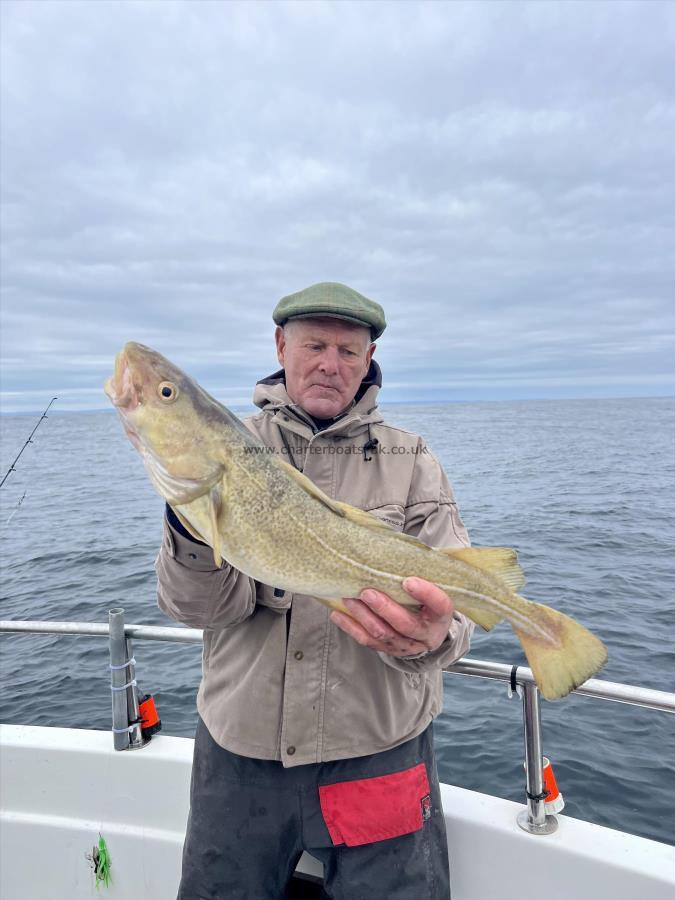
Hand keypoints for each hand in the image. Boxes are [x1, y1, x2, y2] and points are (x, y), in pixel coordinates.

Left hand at [329, 577, 454, 657]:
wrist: (427, 632)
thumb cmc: (427, 604)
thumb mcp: (434, 590)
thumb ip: (422, 574)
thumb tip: (398, 546)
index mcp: (441, 616)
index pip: (440, 605)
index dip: (426, 594)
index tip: (409, 581)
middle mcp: (425, 634)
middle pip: (405, 624)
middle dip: (384, 608)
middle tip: (367, 592)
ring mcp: (405, 645)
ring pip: (383, 634)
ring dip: (364, 616)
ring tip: (349, 598)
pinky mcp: (388, 649)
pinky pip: (367, 641)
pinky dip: (351, 628)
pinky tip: (338, 614)